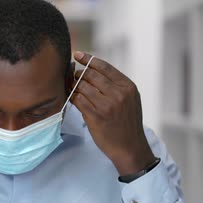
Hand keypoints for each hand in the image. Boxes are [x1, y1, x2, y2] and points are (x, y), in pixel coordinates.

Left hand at [71, 51, 156, 175]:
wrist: (130, 147)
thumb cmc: (128, 123)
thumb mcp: (130, 100)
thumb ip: (117, 85)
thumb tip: (94, 70)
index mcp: (127, 87)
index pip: (104, 67)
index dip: (89, 59)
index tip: (78, 55)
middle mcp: (118, 94)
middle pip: (91, 75)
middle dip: (79, 73)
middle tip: (74, 74)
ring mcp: (106, 105)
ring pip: (82, 86)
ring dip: (74, 84)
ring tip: (71, 86)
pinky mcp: (95, 116)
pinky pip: (78, 100)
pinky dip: (73, 96)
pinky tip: (71, 96)